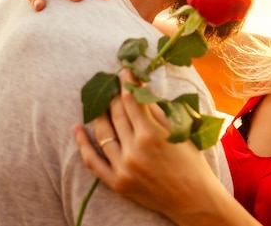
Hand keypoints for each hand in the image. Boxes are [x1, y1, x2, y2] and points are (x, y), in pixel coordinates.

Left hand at [72, 70, 229, 223]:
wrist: (193, 199)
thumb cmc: (192, 163)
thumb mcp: (179, 132)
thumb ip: (157, 111)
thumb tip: (141, 91)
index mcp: (152, 135)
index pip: (132, 101)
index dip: (127, 83)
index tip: (124, 71)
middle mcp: (134, 150)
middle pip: (117, 114)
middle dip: (115, 95)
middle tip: (113, 83)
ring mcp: (123, 168)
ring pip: (103, 133)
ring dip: (99, 113)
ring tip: (99, 100)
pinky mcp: (117, 183)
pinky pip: (93, 162)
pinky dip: (83, 144)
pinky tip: (77, 128)